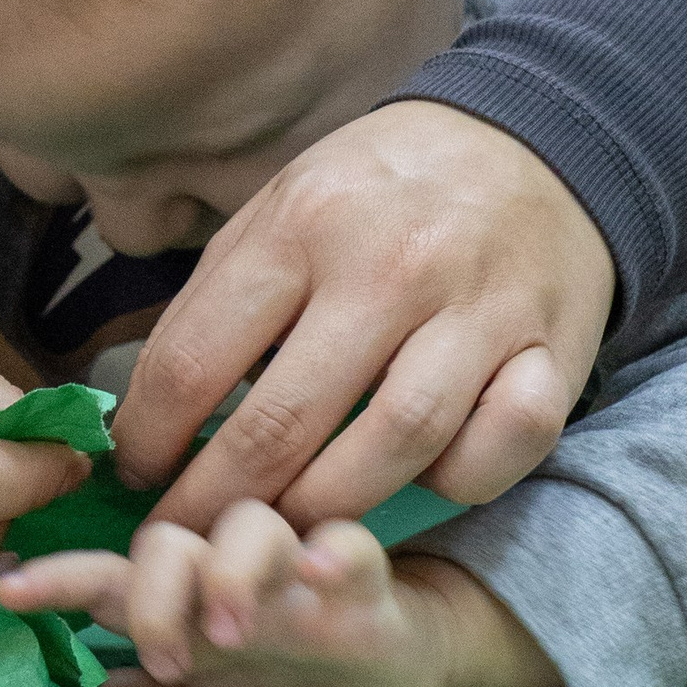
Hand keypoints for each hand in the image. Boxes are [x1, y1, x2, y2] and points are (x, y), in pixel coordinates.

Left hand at [0, 506, 552, 686]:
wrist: (393, 664)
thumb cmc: (285, 668)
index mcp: (184, 593)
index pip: (109, 574)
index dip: (56, 579)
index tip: (4, 590)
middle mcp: (228, 567)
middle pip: (173, 539)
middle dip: (153, 593)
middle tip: (162, 656)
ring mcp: (295, 566)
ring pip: (253, 525)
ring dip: (229, 572)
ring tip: (230, 631)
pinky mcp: (367, 577)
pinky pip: (355, 545)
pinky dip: (338, 551)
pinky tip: (324, 569)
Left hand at [115, 101, 613, 533]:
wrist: (530, 142)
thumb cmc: (381, 192)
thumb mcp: (281, 205)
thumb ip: (220, 300)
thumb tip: (147, 413)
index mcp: (301, 224)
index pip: (194, 359)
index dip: (148, 438)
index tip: (132, 477)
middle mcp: (389, 267)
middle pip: (284, 422)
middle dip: (219, 503)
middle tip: (192, 544)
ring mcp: (477, 311)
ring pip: (394, 445)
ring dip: (328, 510)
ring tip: (285, 540)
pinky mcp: (553, 350)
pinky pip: (503, 445)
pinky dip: (461, 479)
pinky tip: (423, 481)